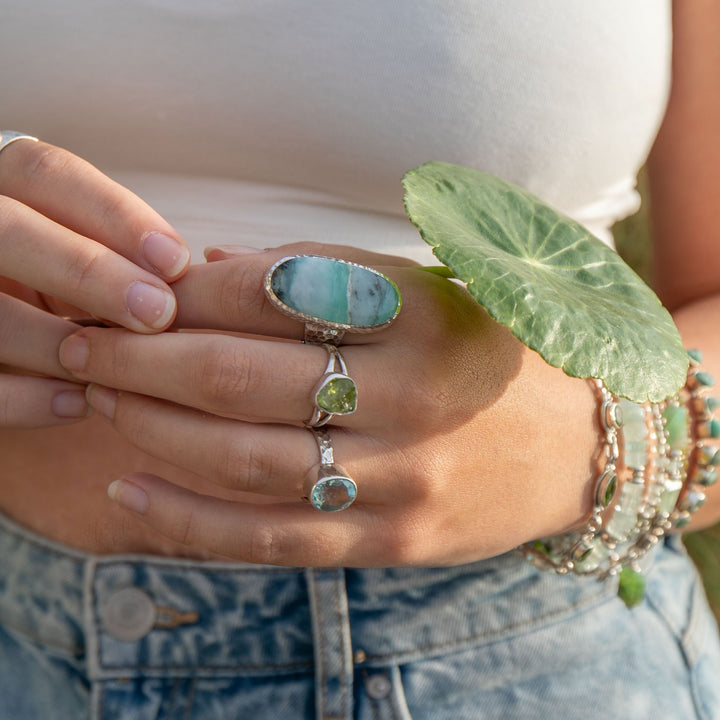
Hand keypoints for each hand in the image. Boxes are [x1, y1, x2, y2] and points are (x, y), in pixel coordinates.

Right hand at [0, 137, 189, 426]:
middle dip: (89, 271)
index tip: (176, 260)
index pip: (44, 173)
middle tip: (158, 312)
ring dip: (58, 343)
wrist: (3, 342)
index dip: (113, 214)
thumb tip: (189, 285)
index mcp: (0, 194)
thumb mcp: (78, 260)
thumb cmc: (54, 294)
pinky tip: (81, 404)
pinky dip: (25, 398)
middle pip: (8, 229)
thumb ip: (118, 259)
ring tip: (122, 368)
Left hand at [58, 243, 598, 565]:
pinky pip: (270, 538)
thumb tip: (205, 269)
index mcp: (421, 315)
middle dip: (141, 359)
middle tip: (82, 341)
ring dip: (152, 429)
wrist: (576, 446)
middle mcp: (412, 399)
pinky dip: (187, 518)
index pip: (275, 291)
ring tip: (100, 400)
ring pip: (243, 461)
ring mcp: (402, 480)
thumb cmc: (489, 353)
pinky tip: (128, 489)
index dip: (189, 290)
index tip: (138, 288)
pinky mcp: (391, 543)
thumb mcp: (427, 290)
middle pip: (242, 379)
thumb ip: (321, 274)